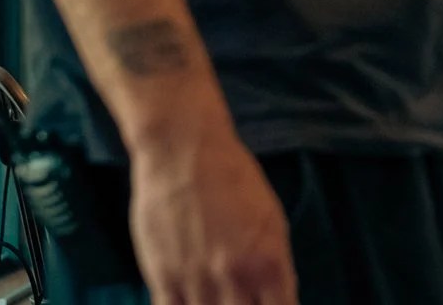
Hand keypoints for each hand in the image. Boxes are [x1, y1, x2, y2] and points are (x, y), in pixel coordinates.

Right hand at [129, 119, 295, 304]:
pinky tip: (193, 304)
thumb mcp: (272, 219)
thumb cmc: (234, 179)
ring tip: (219, 300)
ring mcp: (198, 281)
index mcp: (270, 261)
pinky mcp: (163, 279)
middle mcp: (236, 276)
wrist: (184, 153)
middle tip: (243, 301)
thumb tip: (278, 299)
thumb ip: (276, 265)